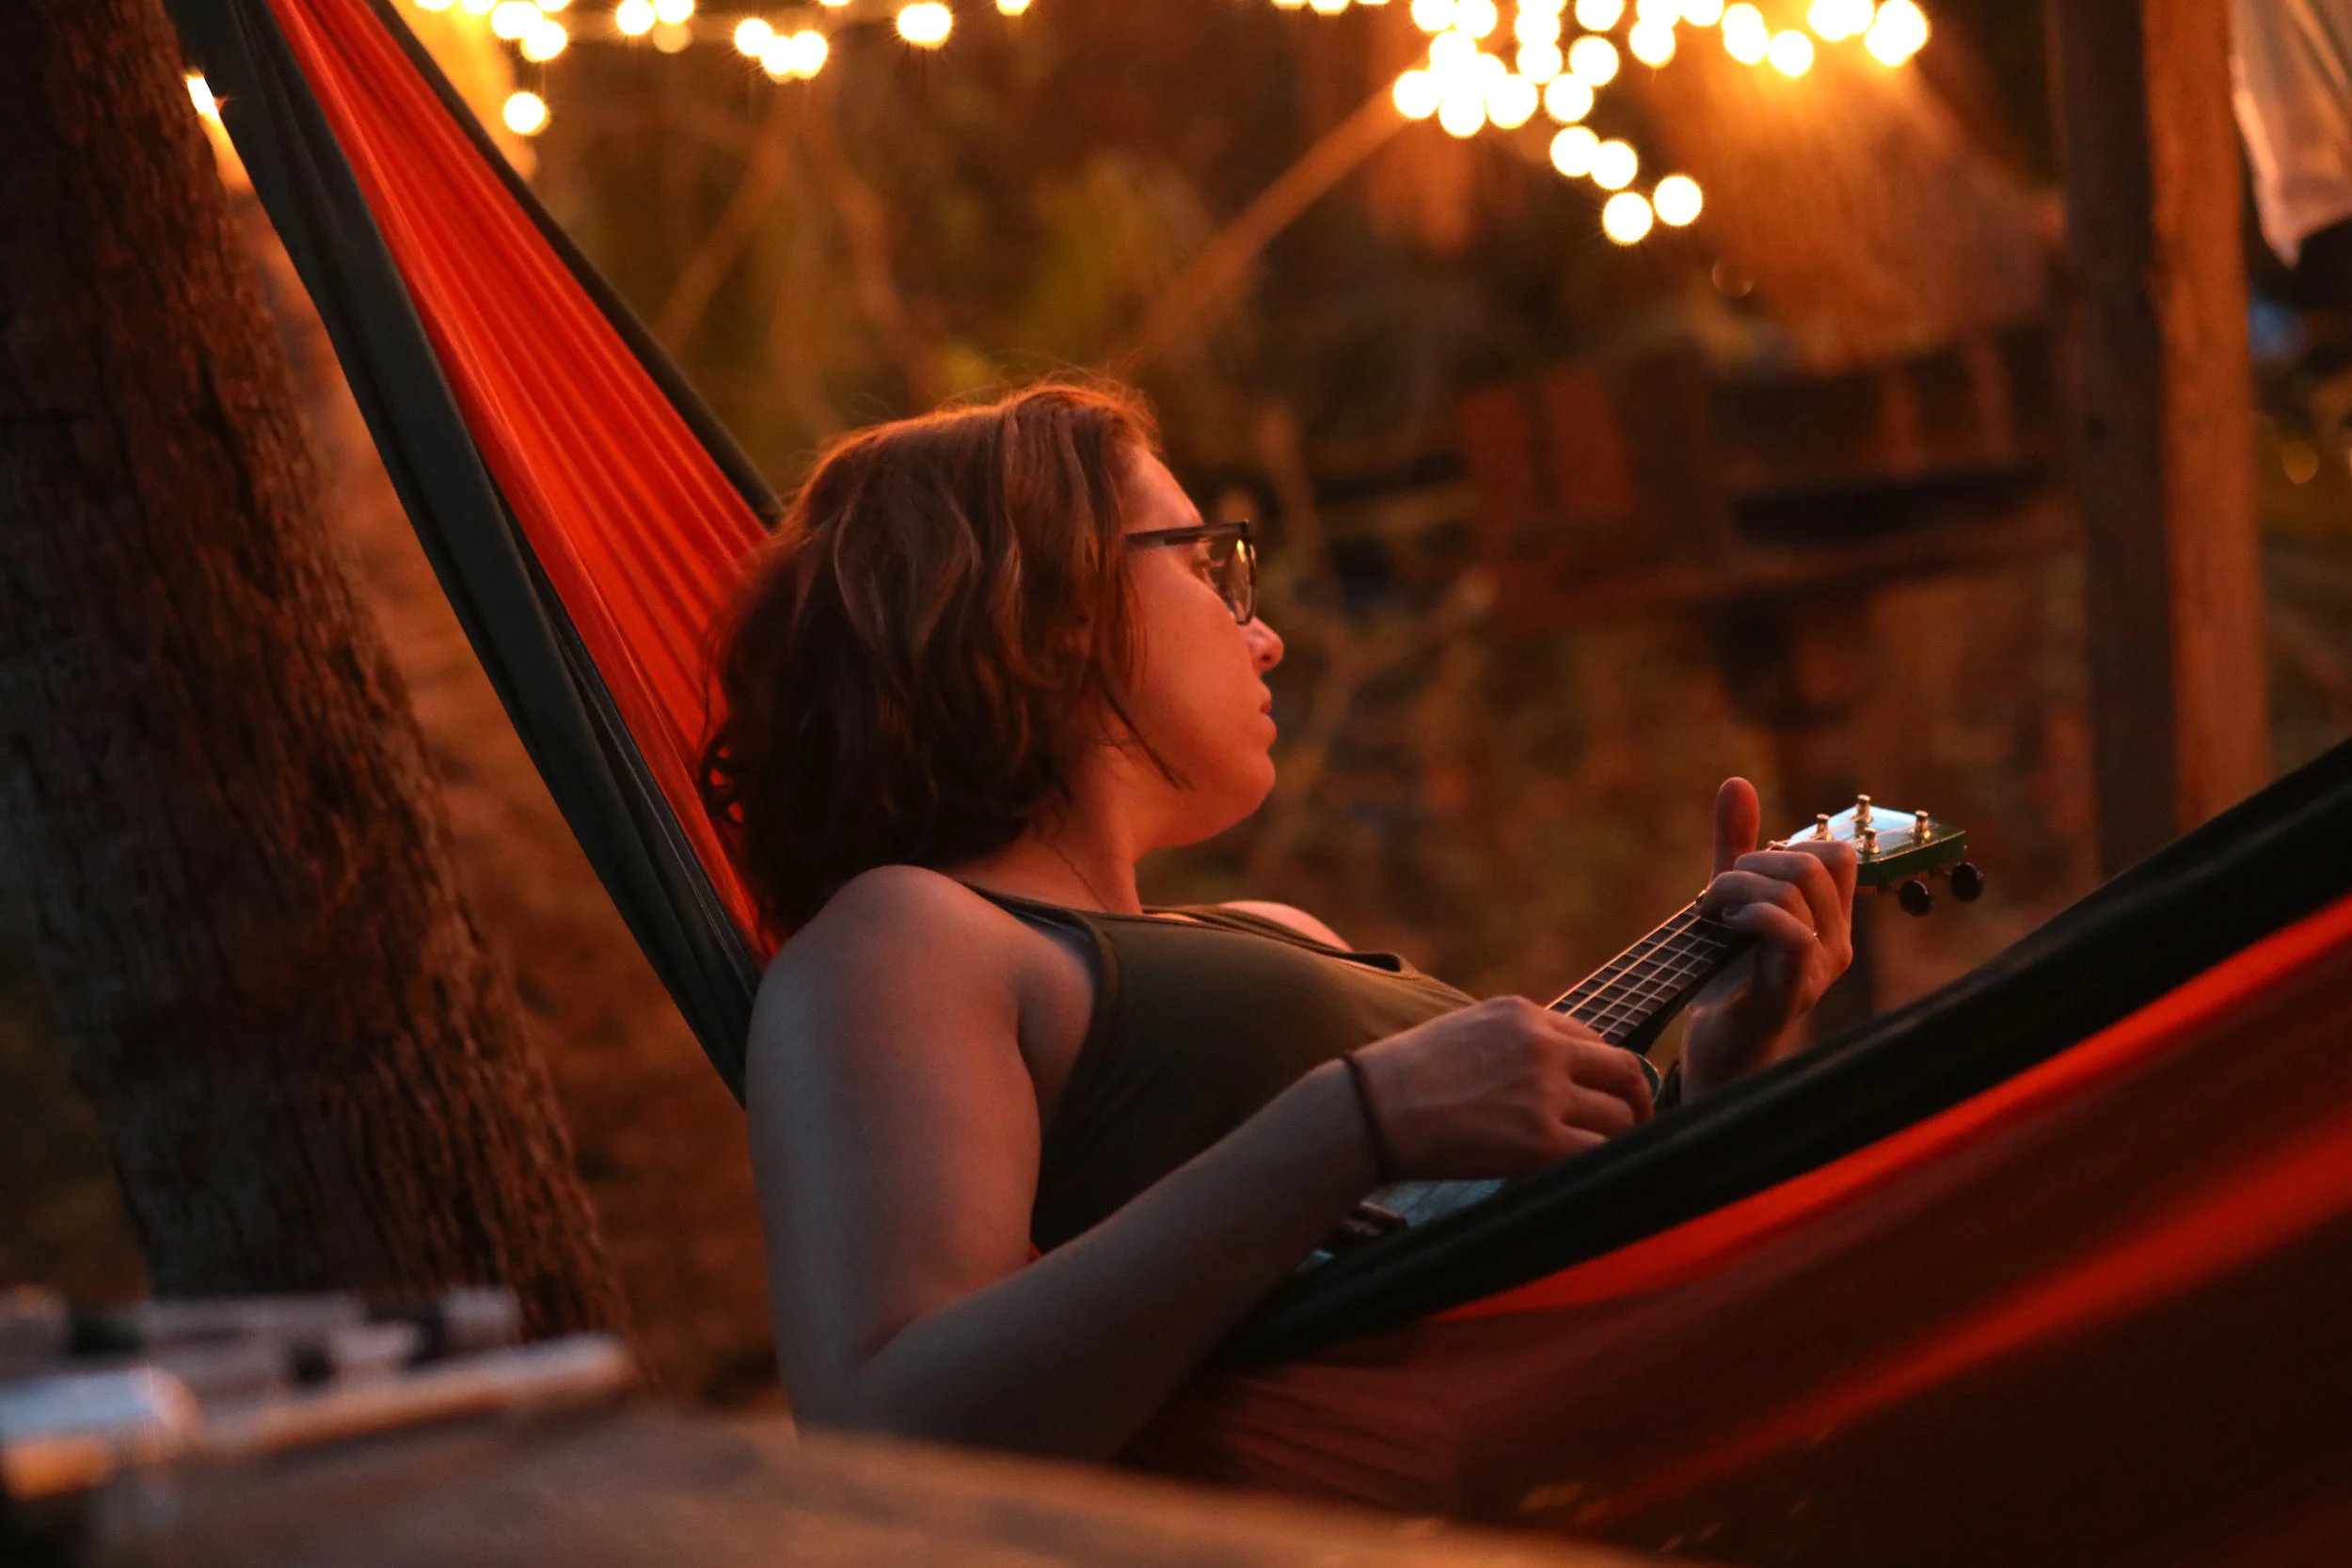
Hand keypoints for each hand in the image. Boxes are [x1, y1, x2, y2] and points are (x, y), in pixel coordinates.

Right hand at [1347, 997, 1653, 1180]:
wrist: (1370, 1109)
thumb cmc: (1403, 1078)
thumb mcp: (1464, 1032)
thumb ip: (1513, 1043)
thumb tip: (1552, 1076)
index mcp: (1523, 1013)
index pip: (1594, 1038)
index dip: (1605, 1072)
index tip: (1608, 1096)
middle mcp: (1543, 1045)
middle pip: (1625, 1070)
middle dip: (1636, 1101)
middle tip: (1634, 1127)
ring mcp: (1545, 1092)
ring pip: (1621, 1117)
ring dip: (1619, 1139)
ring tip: (1605, 1159)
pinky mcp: (1540, 1140)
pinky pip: (1599, 1154)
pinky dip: (1602, 1167)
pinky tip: (1588, 1176)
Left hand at [1681, 777, 1856, 1095]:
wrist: (1713, 1045)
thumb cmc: (1726, 972)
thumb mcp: (1731, 897)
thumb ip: (1735, 844)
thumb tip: (1736, 781)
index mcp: (1831, 918)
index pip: (1836, 852)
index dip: (1787, 844)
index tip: (1744, 869)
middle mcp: (1836, 943)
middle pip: (1816, 863)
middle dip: (1754, 861)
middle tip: (1715, 889)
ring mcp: (1817, 971)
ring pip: (1796, 891)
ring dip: (1738, 886)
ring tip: (1709, 909)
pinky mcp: (1787, 994)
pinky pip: (1791, 936)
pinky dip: (1752, 915)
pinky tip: (1726, 924)